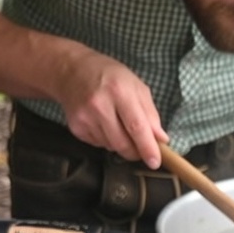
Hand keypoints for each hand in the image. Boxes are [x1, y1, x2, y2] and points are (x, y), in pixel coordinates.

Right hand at [56, 48, 168, 167]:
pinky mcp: (76, 127)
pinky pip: (99, 144)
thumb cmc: (109, 76)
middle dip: (136, 152)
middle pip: (123, 143)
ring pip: (111, 147)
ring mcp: (85, 117)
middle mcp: (100, 105)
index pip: (136, 127)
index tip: (155, 162)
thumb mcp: (136, 86)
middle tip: (141, 147)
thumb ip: (150, 114)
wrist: (71, 70)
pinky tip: (104, 123)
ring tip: (118, 124)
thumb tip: (161, 139)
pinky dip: (107, 140)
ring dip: (121, 144)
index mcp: (119, 91)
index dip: (147, 147)